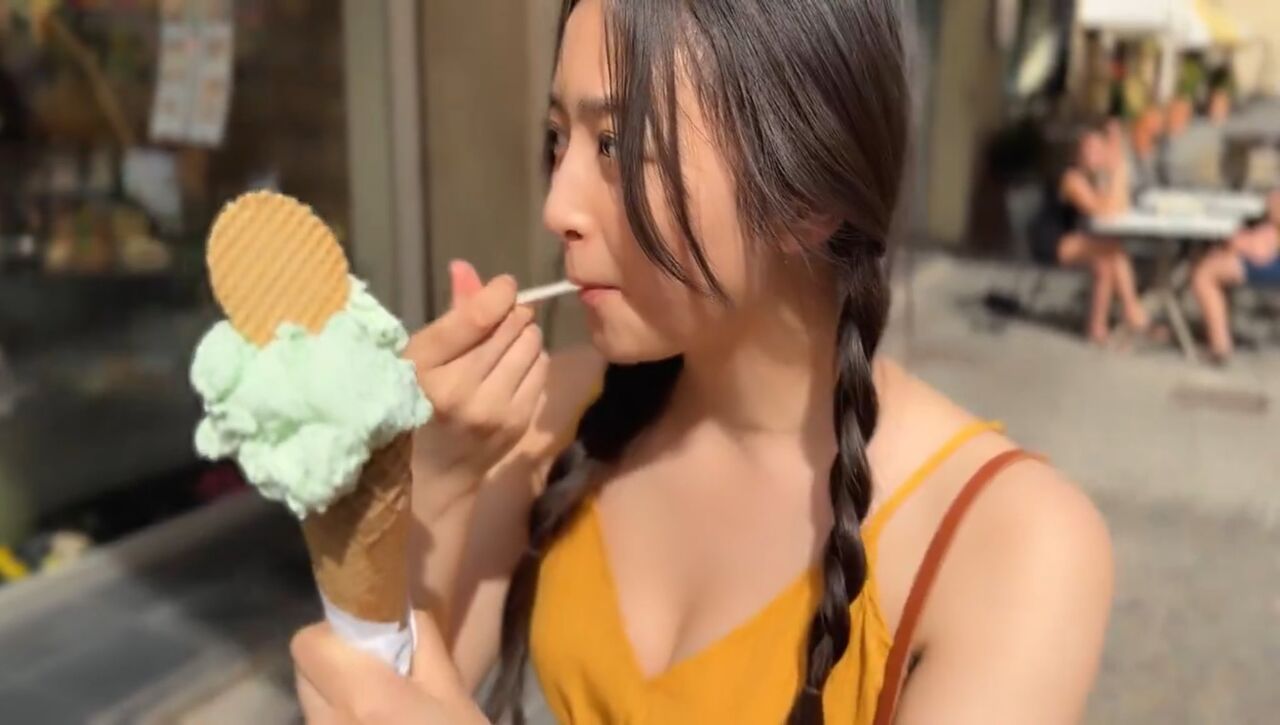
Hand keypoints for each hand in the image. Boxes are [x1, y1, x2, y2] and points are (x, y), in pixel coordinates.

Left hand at [293, 610, 489, 724]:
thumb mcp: (454, 694)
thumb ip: (423, 642)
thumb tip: (403, 605)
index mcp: (363, 698)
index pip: (307, 644)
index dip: (333, 635)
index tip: (367, 643)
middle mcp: (328, 724)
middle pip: (304, 676)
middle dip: (334, 669)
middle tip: (377, 680)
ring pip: (313, 710)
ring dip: (337, 704)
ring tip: (380, 717)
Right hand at [407, 261, 548, 483]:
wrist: (434, 472)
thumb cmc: (418, 402)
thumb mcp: (421, 356)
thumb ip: (451, 313)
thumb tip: (467, 268)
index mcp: (423, 367)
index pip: (475, 318)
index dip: (498, 293)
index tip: (504, 287)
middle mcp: (458, 388)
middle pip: (510, 326)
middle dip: (512, 314)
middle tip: (502, 319)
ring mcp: (492, 408)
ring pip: (531, 344)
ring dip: (524, 336)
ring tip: (506, 346)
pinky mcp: (517, 421)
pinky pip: (541, 368)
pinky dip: (533, 360)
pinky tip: (514, 369)